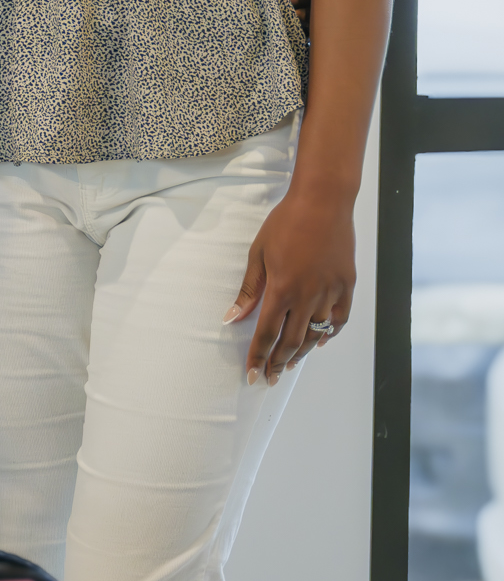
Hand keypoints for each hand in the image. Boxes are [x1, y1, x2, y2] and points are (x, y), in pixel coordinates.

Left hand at [227, 185, 353, 384]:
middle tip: (269, 377)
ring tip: (288, 364)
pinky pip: (340, 319)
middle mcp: (307, 296)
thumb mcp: (258, 254)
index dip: (258, 357)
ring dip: (301, 353)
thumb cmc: (286, 223)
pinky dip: (329, 334)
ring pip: (316, 334)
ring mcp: (330, 292)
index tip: (252, 374)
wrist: (323, 203)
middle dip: (277, 362)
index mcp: (281, 289)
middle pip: (291, 341)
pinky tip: (319, 341)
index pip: (265, 334)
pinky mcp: (347, 285)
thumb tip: (232, 318)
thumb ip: (248, 290)